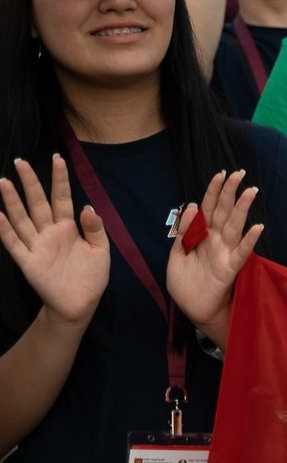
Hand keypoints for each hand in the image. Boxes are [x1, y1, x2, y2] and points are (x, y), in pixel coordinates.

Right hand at [0, 156, 109, 325]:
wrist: (81, 303)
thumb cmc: (91, 276)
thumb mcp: (101, 250)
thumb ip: (95, 228)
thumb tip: (88, 207)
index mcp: (69, 228)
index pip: (62, 198)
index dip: (60, 180)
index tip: (58, 158)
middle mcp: (50, 233)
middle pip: (38, 202)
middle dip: (30, 182)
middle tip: (20, 161)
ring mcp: (37, 246)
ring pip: (22, 218)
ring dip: (12, 201)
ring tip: (4, 181)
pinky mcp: (28, 262)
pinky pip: (14, 244)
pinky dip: (5, 230)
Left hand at [166, 170, 264, 334]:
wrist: (191, 308)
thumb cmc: (185, 282)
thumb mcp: (176, 255)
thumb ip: (184, 233)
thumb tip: (193, 207)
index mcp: (202, 235)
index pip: (209, 208)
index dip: (214, 192)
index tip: (221, 174)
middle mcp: (216, 240)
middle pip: (224, 211)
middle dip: (230, 192)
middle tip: (239, 174)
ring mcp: (225, 252)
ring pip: (234, 226)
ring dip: (242, 208)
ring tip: (250, 191)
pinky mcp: (230, 268)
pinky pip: (241, 252)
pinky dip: (249, 240)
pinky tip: (257, 227)